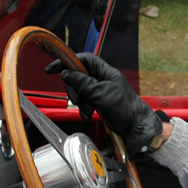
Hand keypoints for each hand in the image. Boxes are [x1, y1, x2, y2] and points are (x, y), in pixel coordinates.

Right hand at [46, 52, 162, 154]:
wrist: (134, 127)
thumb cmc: (125, 108)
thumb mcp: (100, 93)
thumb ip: (82, 83)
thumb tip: (66, 73)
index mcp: (105, 72)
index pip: (83, 59)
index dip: (68, 61)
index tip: (53, 68)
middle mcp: (102, 79)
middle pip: (78, 76)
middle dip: (75, 89)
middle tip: (78, 99)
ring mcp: (100, 91)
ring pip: (80, 91)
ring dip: (81, 102)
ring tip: (88, 110)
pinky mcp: (99, 102)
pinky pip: (85, 102)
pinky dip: (84, 109)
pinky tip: (89, 114)